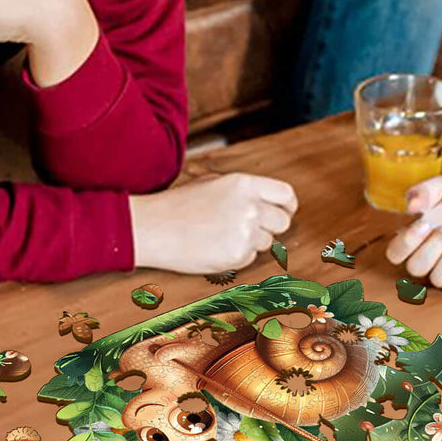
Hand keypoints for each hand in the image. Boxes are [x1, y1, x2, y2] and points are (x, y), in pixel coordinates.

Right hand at [130, 172, 297, 273]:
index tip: (284, 212)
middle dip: (271, 227)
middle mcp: (250, 207)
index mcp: (245, 184)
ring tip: (221, 235)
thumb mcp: (214, 183)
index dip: (288, 206)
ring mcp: (245, 232)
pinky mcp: (237, 255)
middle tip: (251, 229)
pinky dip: (237, 256)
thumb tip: (268, 202)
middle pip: (282, 222)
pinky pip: (250, 258)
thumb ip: (244, 191)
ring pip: (267, 242)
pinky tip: (215, 247)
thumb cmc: (179, 205)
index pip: (285, 194)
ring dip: (251, 242)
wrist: (153, 227)